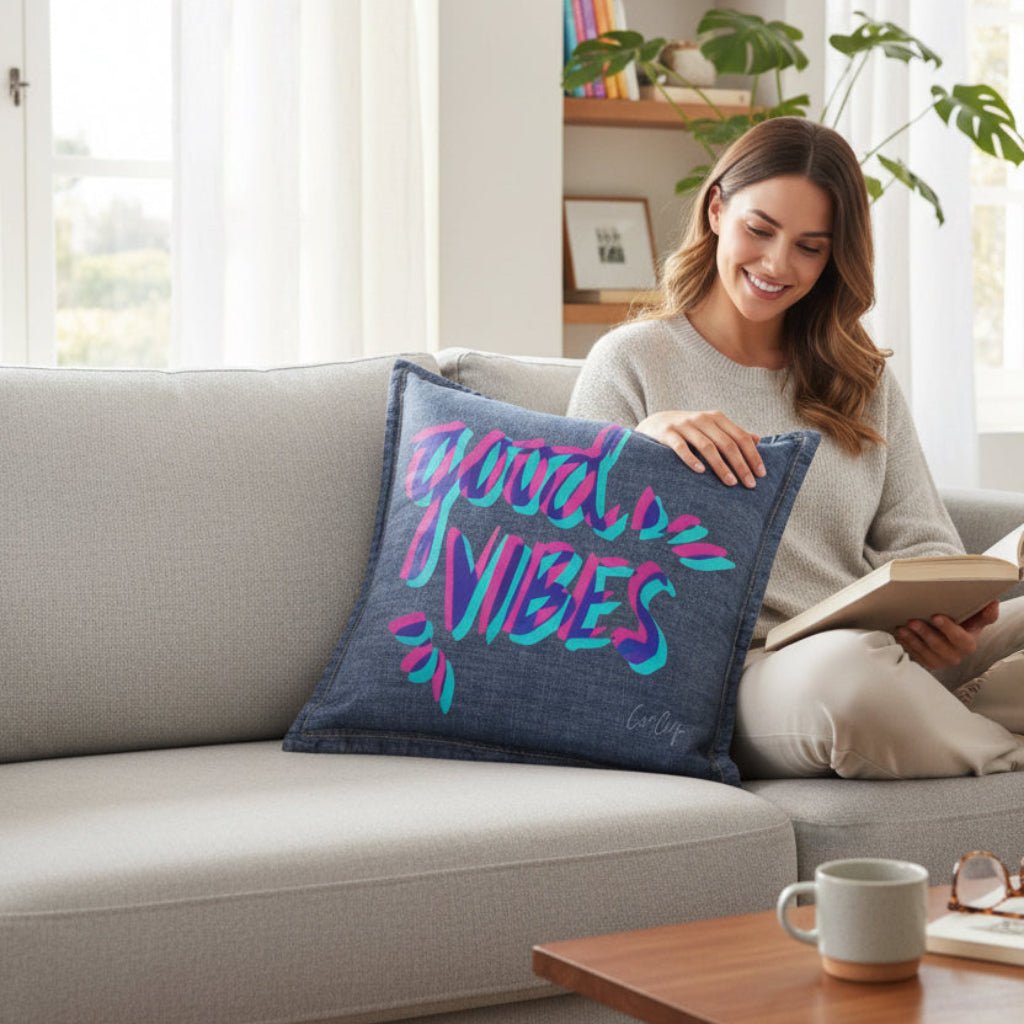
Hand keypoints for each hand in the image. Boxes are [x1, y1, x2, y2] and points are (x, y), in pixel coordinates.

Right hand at [635, 409, 764, 487]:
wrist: (654, 423)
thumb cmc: (688, 430)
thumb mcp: (710, 427)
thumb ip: (732, 433)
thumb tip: (757, 439)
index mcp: (716, 418)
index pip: (740, 437)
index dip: (752, 455)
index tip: (761, 474)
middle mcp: (702, 419)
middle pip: (727, 443)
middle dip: (741, 465)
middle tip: (750, 484)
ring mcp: (683, 425)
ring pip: (707, 446)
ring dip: (721, 466)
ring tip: (731, 483)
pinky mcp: (667, 433)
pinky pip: (681, 447)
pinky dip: (691, 459)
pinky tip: (700, 472)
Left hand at [895, 601, 999, 669]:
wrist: (949, 636)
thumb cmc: (963, 624)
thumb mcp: (976, 618)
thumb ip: (985, 613)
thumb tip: (992, 602)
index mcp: (968, 644)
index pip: (961, 639)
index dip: (949, 629)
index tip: (935, 616)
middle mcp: (955, 656)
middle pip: (940, 648)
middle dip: (926, 635)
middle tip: (912, 621)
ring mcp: (939, 661)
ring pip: (925, 654)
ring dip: (913, 641)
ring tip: (902, 628)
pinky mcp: (925, 663)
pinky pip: (915, 657)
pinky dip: (906, 646)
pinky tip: (899, 635)